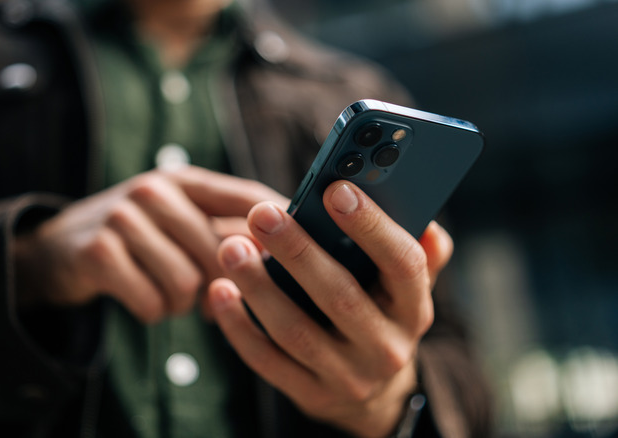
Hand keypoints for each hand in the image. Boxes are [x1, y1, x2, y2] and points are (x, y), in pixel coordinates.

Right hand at [14, 166, 285, 322]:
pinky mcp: (98, 251)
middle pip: (222, 251)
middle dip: (221, 286)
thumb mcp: (178, 221)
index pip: (249, 197)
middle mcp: (155, 189)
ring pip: (188, 282)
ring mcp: (123, 216)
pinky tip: (144, 299)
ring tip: (170, 296)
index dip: (281, 227)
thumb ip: (224, 231)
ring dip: (183, 304)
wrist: (57, 249)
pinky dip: (153, 312)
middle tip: (209, 300)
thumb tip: (287, 258)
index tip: (305, 255)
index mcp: (185, 180)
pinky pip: (152, 301)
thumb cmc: (136, 239)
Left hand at [207, 181, 452, 436]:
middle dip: (298, 251)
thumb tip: (424, 219)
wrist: (372, 394)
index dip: (371, 226)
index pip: (403, 264)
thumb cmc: (380, 315)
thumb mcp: (405, 288)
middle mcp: (386, 348)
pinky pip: (267, 360)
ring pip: (295, 330)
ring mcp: (347, 377)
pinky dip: (239, 325)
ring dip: (259, 286)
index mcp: (414, 309)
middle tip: (262, 214)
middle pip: (340, 295)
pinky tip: (220, 290)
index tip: (335, 189)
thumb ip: (419, 252)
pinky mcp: (310, 395)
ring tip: (231, 247)